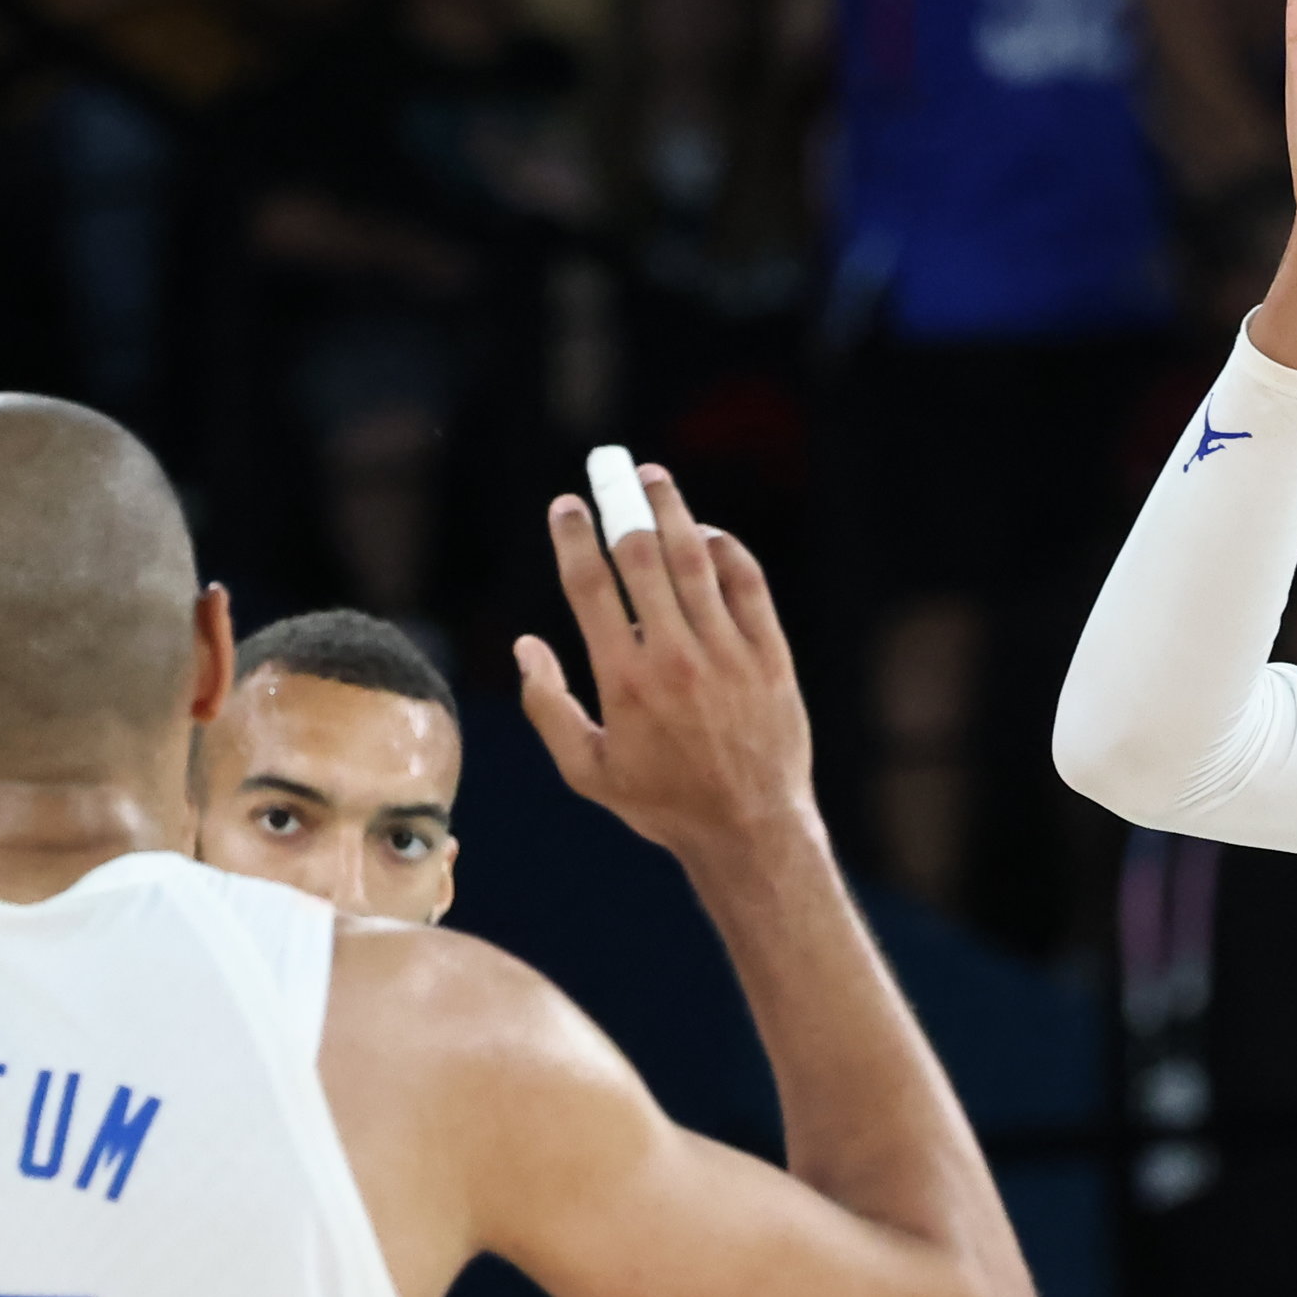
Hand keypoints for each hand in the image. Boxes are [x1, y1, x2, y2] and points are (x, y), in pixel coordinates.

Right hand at [519, 461, 816, 862]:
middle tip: (608, 468)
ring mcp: (728, 654)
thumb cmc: (663, 803)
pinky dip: (725, 550)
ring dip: (671, 510)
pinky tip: (706, 534)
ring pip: (695, 560)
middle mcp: (676, 658)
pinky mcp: (770, 657)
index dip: (573, 536)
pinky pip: (746, 584)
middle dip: (620, 503)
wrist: (751, 829)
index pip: (591, 586)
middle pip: (642, 557)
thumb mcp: (588, 770)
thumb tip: (526, 645)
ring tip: (652, 478)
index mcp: (624, 681)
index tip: (565, 505)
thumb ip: (549, 706)